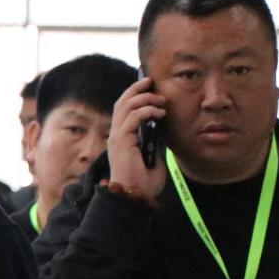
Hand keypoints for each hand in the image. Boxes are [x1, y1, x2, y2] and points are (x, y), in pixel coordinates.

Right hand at [107, 77, 168, 196]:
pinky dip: (147, 111)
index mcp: (121, 138)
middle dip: (136, 89)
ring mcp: (116, 137)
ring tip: (160, 100)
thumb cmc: (143, 182)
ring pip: (125, 106)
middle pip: (121, 102)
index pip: (122, 109)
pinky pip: (133, 117)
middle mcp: (115, 135)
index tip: (148, 86)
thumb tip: (163, 130)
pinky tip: (159, 113)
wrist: (135, 197)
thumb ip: (155, 143)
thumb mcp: (154, 157)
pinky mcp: (121, 141)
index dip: (133, 95)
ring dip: (144, 98)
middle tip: (150, 81)